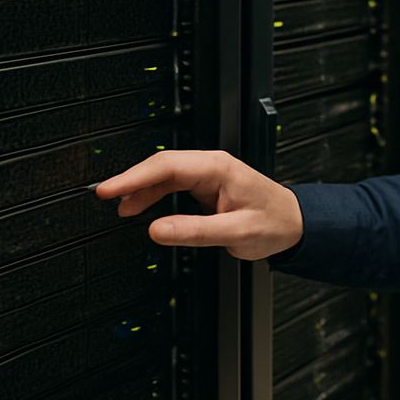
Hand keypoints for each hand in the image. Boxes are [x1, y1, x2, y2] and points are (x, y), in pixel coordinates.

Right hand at [94, 150, 303, 261]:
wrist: (296, 224)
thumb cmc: (275, 223)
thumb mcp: (236, 232)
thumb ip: (196, 231)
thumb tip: (157, 229)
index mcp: (219, 168)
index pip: (167, 166)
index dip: (134, 177)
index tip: (110, 188)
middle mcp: (212, 167)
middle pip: (161, 166)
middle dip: (131, 179)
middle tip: (104, 195)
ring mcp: (208, 176)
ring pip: (164, 175)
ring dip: (141, 189)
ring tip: (119, 207)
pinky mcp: (206, 187)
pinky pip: (172, 186)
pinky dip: (153, 195)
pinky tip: (139, 207)